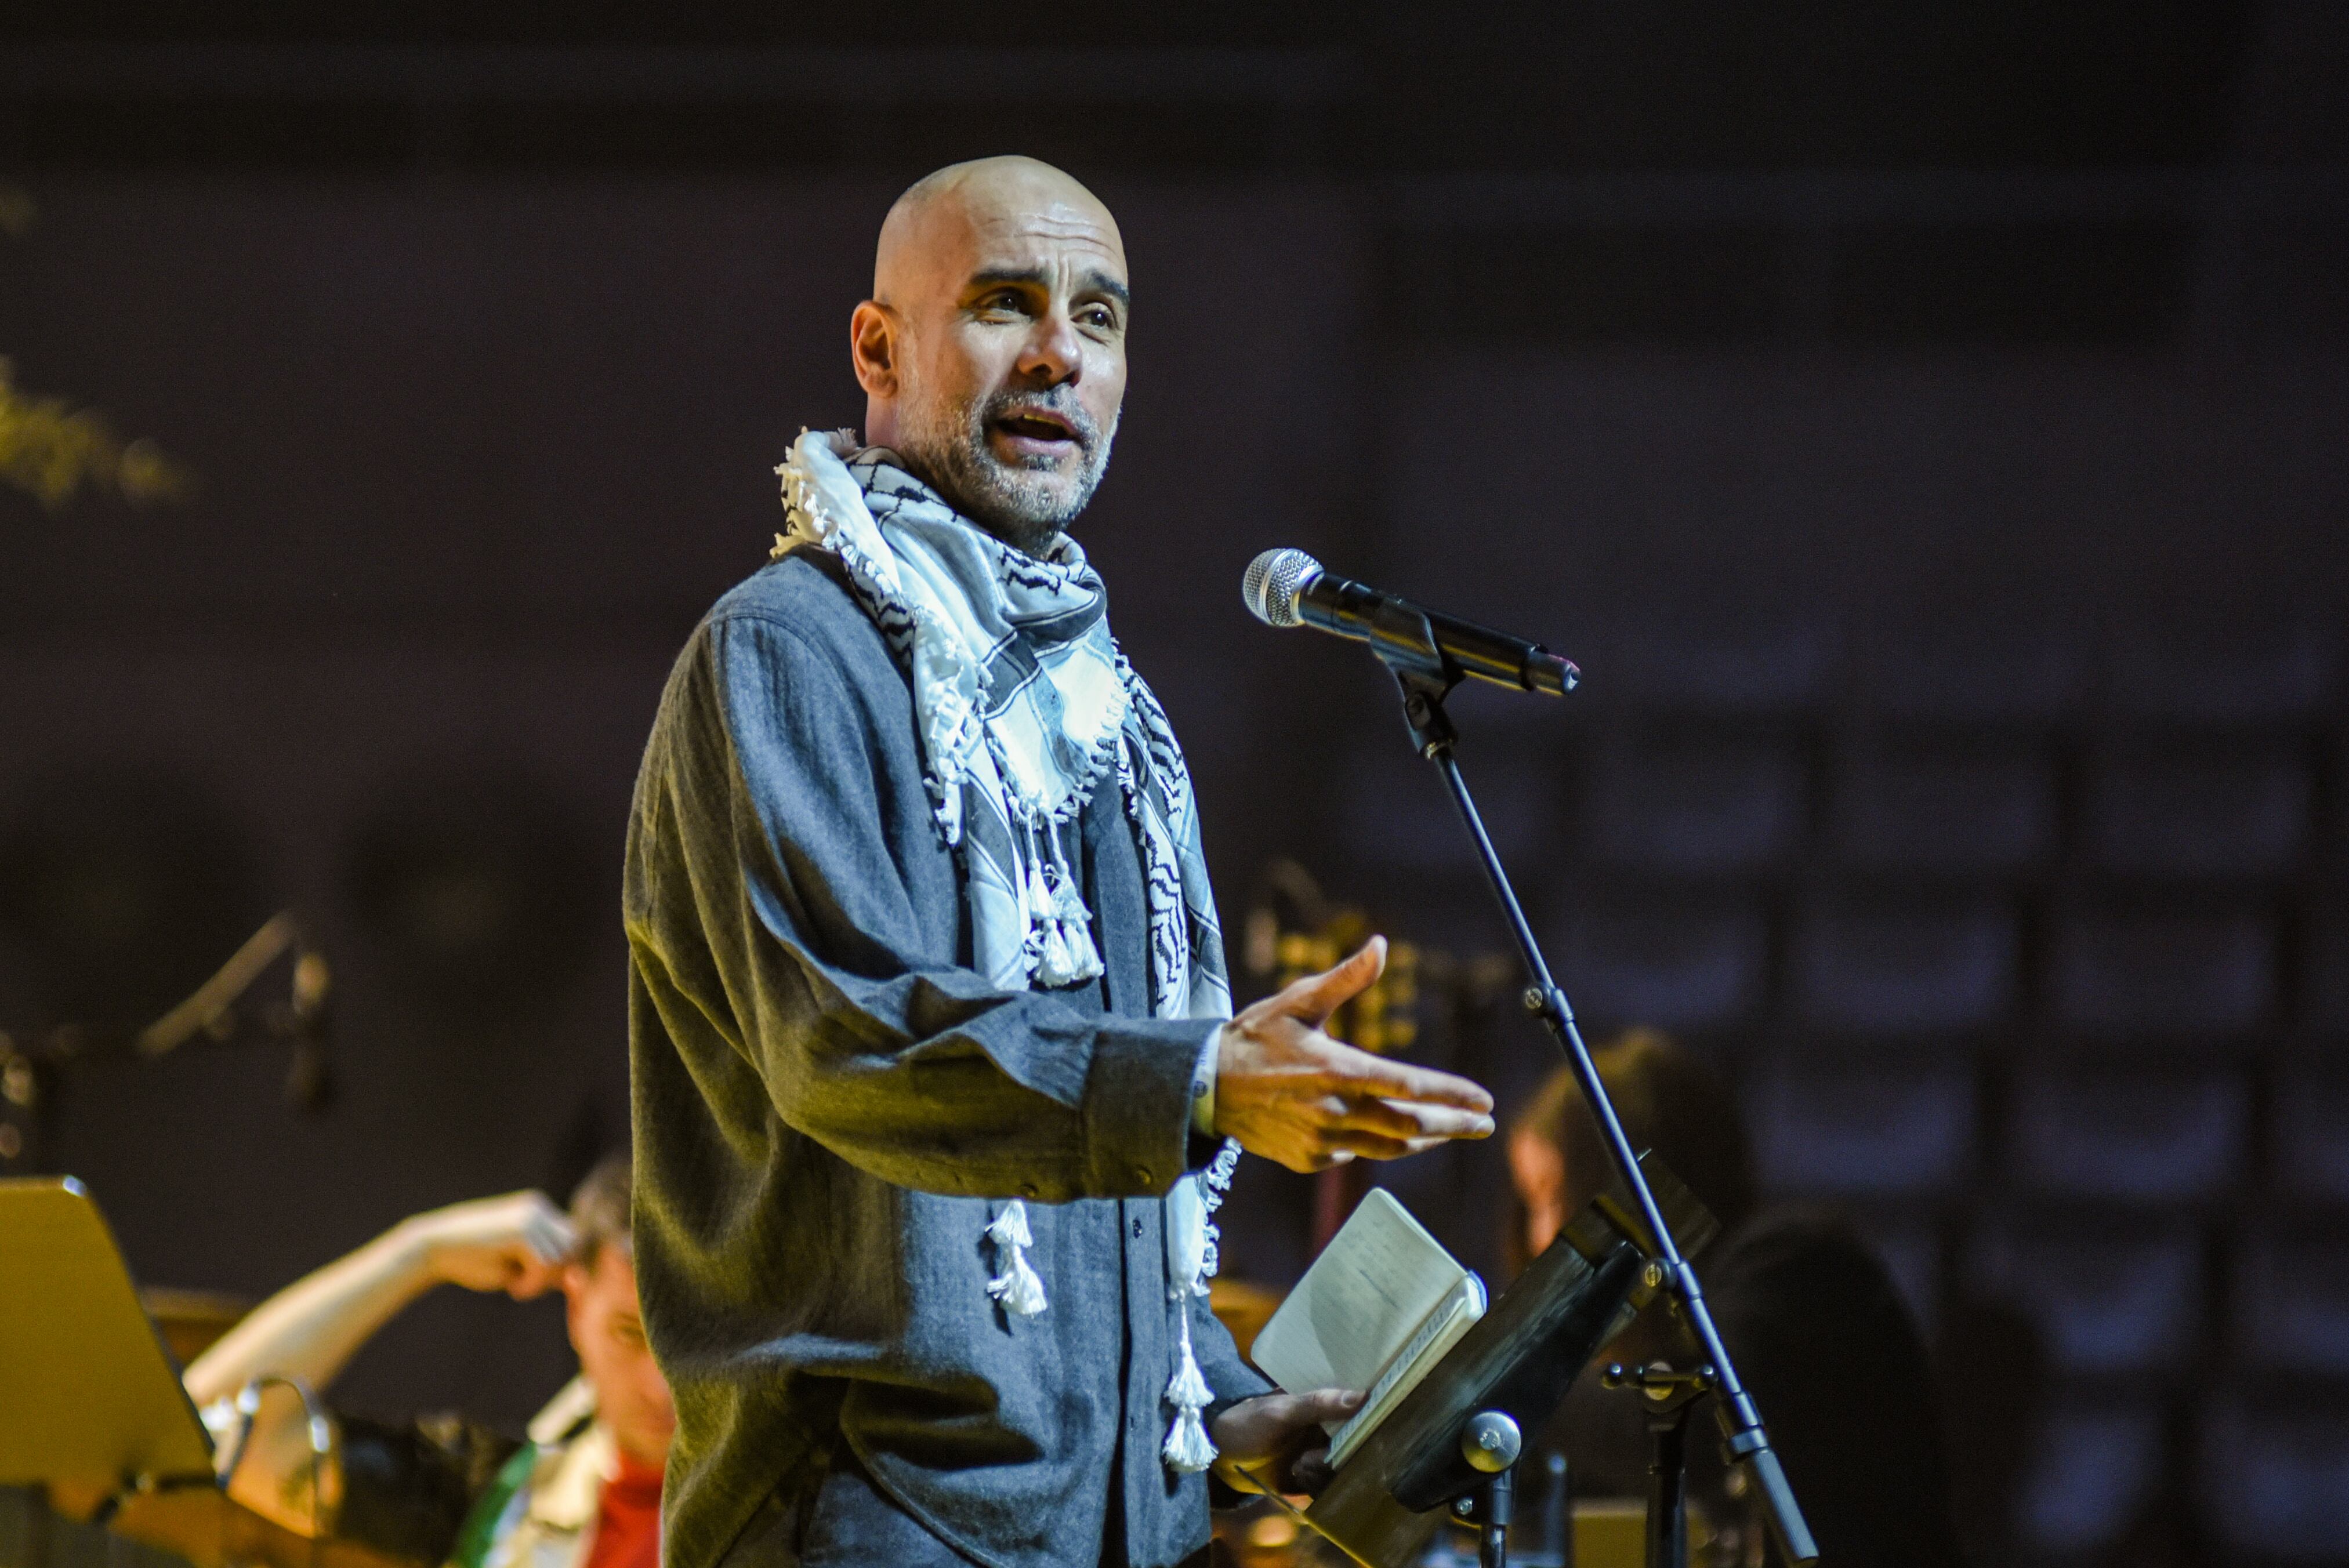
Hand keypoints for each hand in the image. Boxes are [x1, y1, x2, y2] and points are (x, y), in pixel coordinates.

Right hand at [398, 1190, 574, 1299]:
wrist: (434, 1250)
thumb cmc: (475, 1260)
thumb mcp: (517, 1263)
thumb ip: (547, 1266)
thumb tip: (581, 1281)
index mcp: (538, 1209)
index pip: (569, 1239)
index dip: (558, 1266)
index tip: (535, 1282)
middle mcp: (538, 1207)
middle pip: (572, 1246)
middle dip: (555, 1272)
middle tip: (527, 1286)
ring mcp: (531, 1216)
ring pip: (562, 1257)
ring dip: (544, 1280)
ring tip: (517, 1286)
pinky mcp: (521, 1231)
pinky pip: (545, 1265)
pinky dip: (532, 1283)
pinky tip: (511, 1286)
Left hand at [1212, 1389, 1361, 1496]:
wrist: (1217, 1452)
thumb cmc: (1247, 1422)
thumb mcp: (1281, 1411)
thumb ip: (1319, 1404)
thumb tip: (1363, 1396)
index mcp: (1323, 1406)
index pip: (1359, 1413)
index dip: (1367, 1423)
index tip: (1365, 1436)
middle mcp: (1326, 1429)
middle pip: (1355, 1447)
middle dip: (1337, 1456)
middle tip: (1311, 1458)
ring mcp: (1318, 1454)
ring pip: (1341, 1469)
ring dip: (1323, 1472)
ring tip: (1298, 1467)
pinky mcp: (1308, 1478)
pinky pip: (1326, 1486)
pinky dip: (1315, 1485)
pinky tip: (1297, 1478)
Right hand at [1214, 937, 1494, 1171]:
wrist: (1206, 1086)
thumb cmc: (1255, 1037)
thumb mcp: (1298, 1001)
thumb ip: (1346, 978)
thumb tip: (1379, 945)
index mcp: (1337, 1069)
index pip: (1409, 1086)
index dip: (1451, 1095)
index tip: (1483, 1099)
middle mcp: (1334, 1111)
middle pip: (1409, 1126)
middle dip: (1453, 1125)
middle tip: (1484, 1123)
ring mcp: (1321, 1141)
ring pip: (1388, 1148)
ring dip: (1425, 1140)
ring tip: (1452, 1131)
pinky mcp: (1309, 1159)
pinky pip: (1355, 1155)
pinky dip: (1381, 1145)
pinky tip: (1395, 1135)